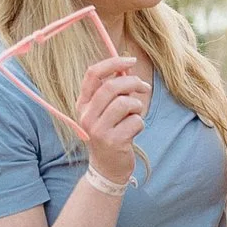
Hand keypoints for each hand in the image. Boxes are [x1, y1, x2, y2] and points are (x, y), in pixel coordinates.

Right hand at [75, 56, 148, 184]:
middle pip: (111, 86)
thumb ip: (114, 91)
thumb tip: (129, 67)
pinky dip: (139, 124)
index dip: (113, 63)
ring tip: (135, 115)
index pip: (92, 74)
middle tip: (143, 88)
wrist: (107, 167)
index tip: (131, 60)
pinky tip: (133, 132)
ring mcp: (98, 129)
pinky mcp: (113, 141)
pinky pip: (135, 121)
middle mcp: (86, 115)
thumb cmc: (111, 132)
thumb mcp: (106, 111)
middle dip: (133, 83)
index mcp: (82, 104)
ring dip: (137, 106)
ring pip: (125, 103)